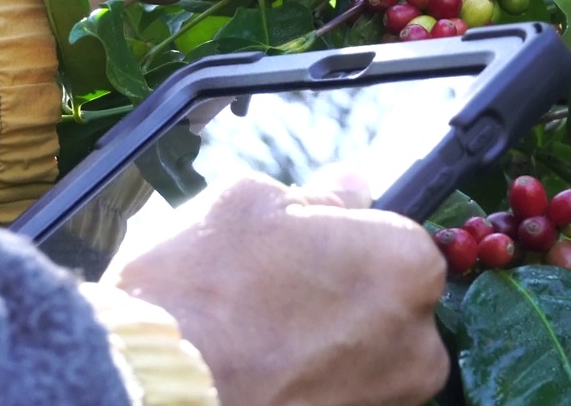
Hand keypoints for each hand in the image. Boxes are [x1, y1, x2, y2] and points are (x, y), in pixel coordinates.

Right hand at [101, 174, 449, 405]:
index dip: (352, 240)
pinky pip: (343, 398)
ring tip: (260, 339)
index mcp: (405, 265)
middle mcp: (417, 342)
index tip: (310, 247)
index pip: (401, 241)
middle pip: (390, 307)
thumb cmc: (200, 288)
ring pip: (368, 360)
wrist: (153, 390)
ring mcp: (391, 401)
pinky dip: (311, 388)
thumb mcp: (247, 203)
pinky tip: (264, 374)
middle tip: (275, 293)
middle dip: (344, 298)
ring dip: (329, 348)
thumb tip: (351, 186)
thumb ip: (316, 194)